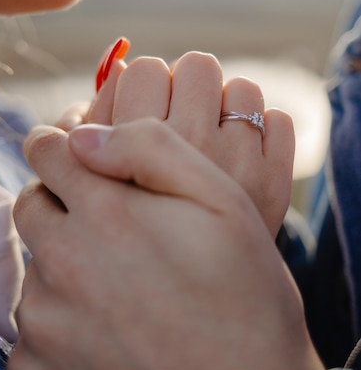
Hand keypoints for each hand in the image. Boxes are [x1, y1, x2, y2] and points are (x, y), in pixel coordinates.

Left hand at [9, 120, 321, 369]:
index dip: (60, 146)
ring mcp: (45, 325)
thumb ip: (151, 148)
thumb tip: (82, 135)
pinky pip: (31, 329)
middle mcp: (64, 264)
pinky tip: (108, 335)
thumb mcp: (223, 201)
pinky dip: (59, 322)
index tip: (74, 158)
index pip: (45, 151)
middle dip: (60, 202)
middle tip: (108, 227)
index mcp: (107, 213)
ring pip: (33, 268)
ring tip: (119, 289)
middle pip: (32, 206)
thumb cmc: (244, 298)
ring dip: (63, 265)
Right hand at [65, 48, 294, 236]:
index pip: (141, 69)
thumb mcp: (92, 180)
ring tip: (208, 141)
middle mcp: (187, 153)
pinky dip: (260, 135)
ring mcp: (238, 167)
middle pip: (196, 65)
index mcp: (133, 152)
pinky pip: (277, 121)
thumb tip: (117, 64)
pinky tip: (238, 160)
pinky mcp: (275, 182)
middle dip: (183, 87)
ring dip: (224, 109)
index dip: (139, 86)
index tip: (140, 111)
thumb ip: (95, 120)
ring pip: (241, 88)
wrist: (187, 306)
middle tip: (177, 118)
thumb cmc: (129, 228)